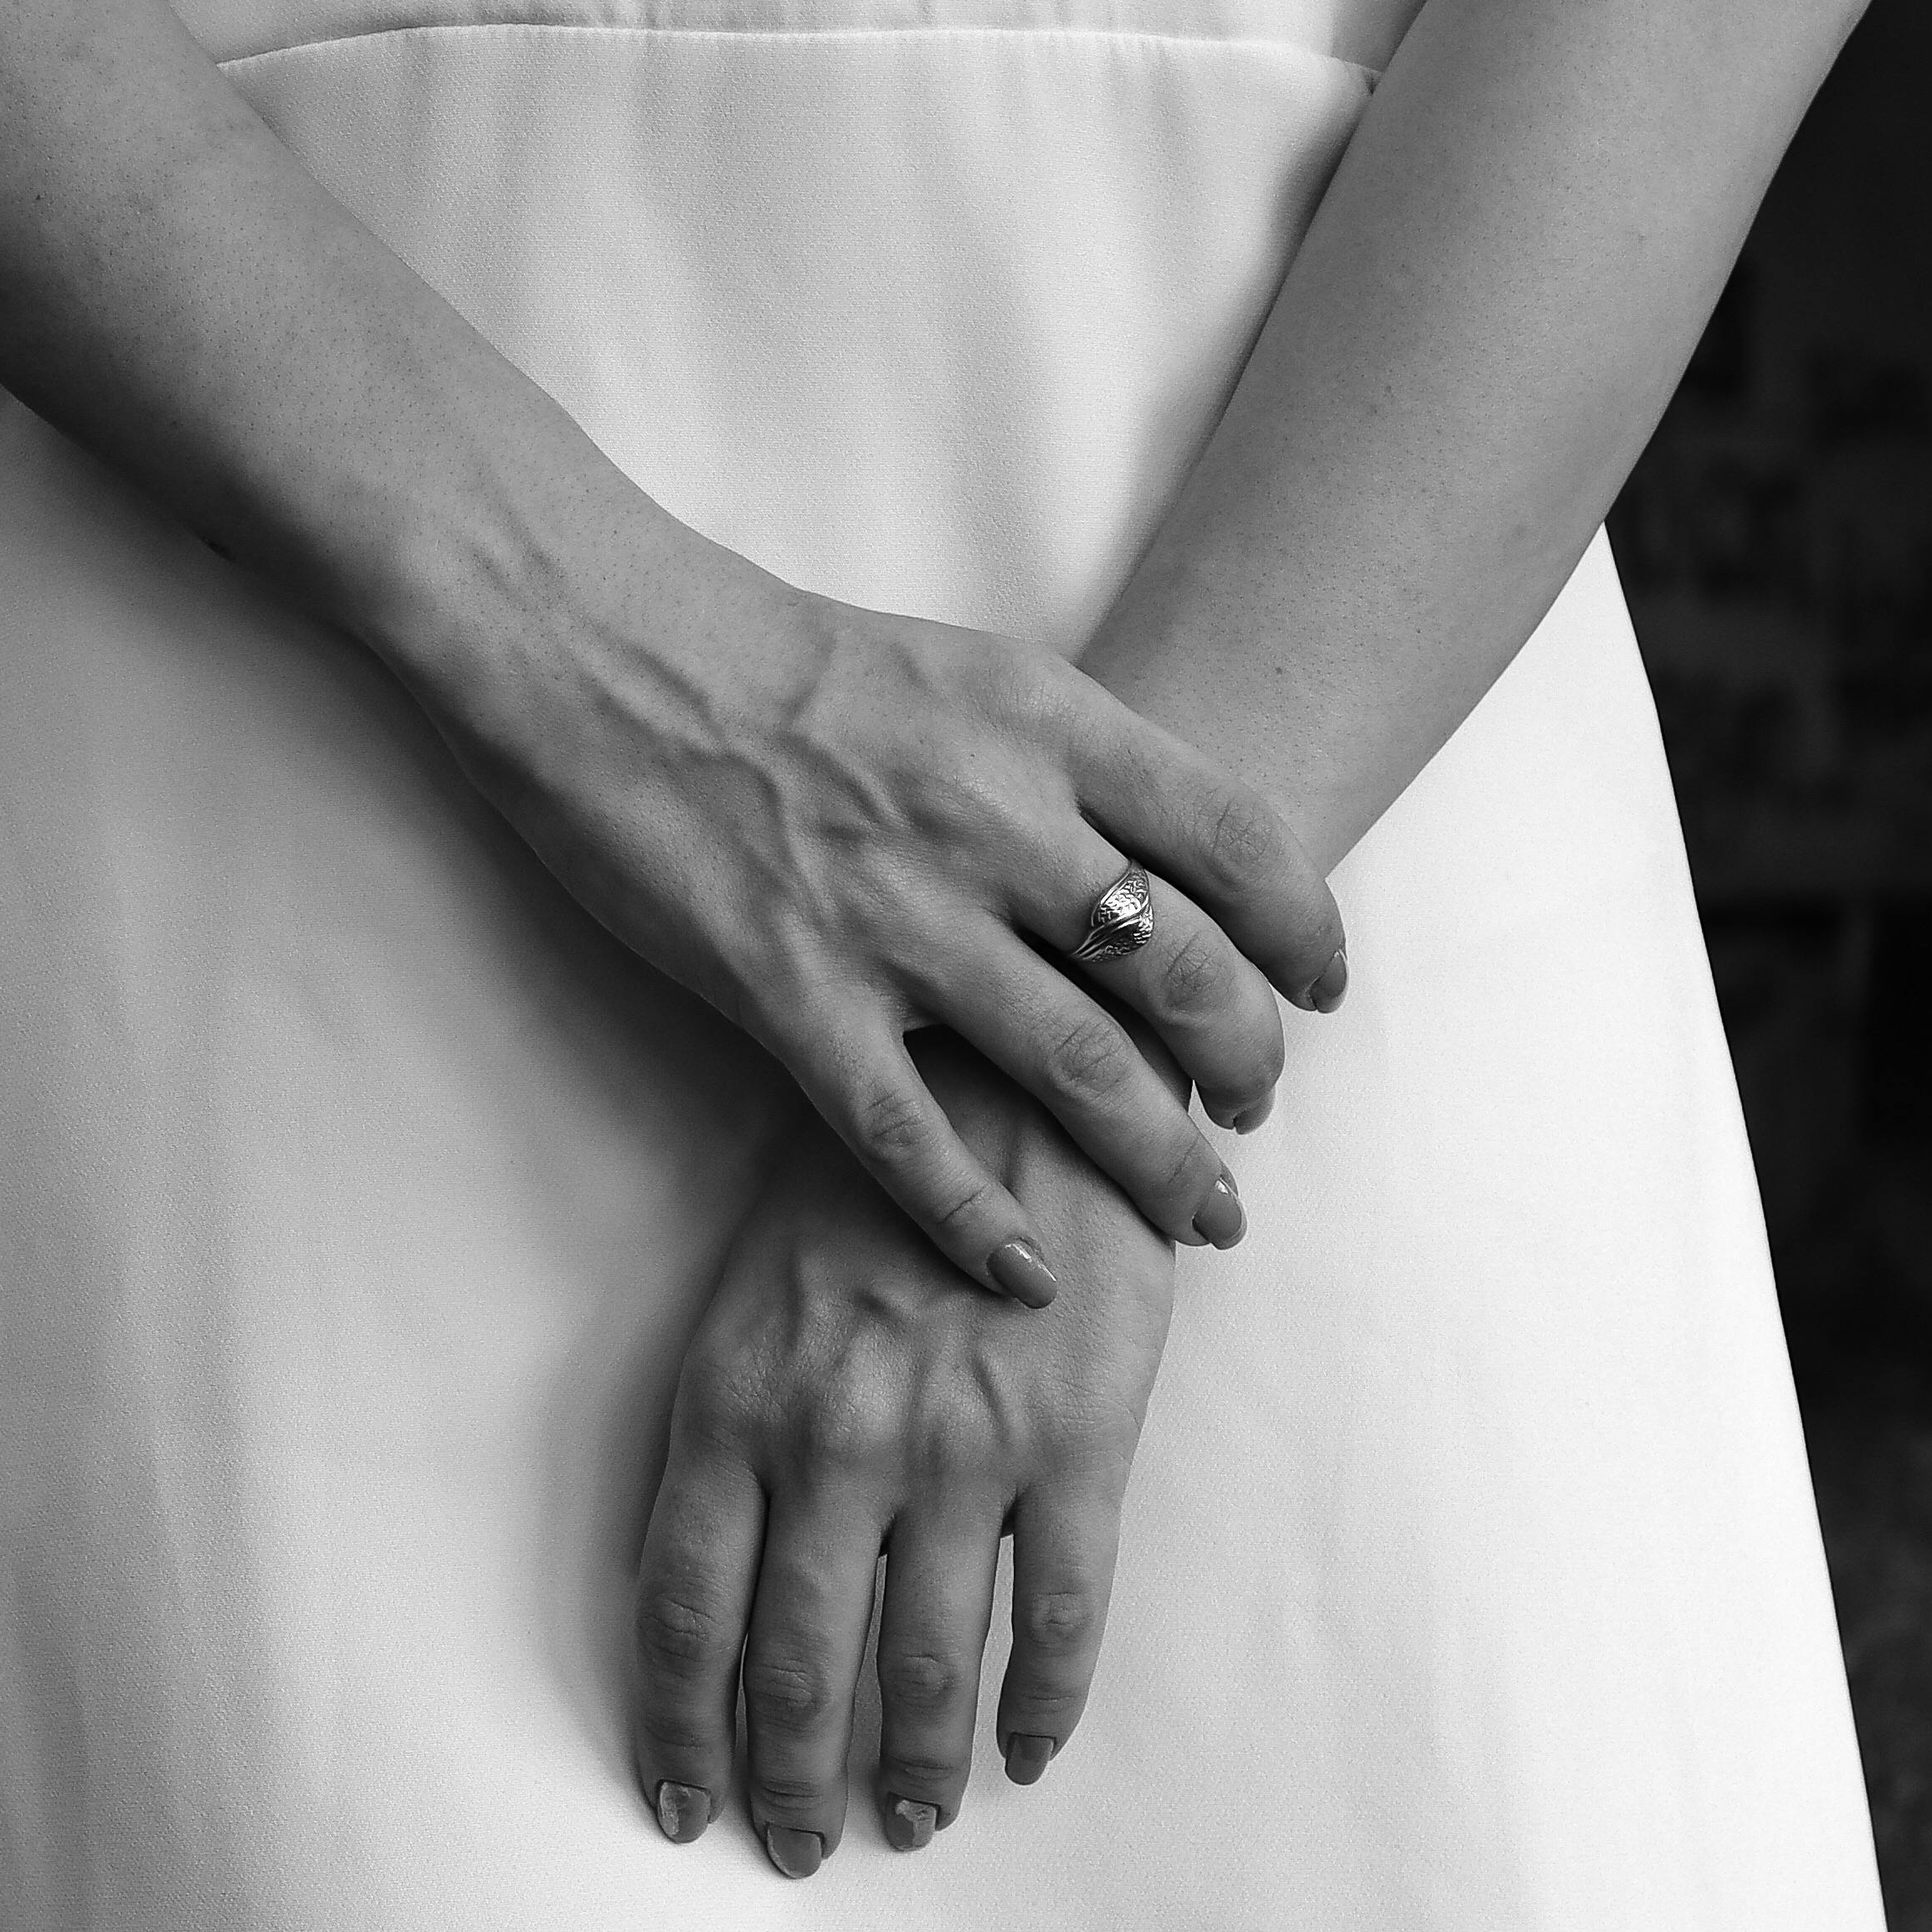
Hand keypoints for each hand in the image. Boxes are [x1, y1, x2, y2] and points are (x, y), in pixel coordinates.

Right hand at [425, 507, 1343, 1295]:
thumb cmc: (786, 661)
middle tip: (1257, 1113)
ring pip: (1081, 1069)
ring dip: (1162, 1162)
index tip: (1324, 987)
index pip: (1237, 840)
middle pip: (1186, 970)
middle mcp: (992, 819)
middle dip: (1251, 1064)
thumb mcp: (966, 672)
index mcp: (1043, 722)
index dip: (1307, 931)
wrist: (606, 653)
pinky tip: (1026, 1279)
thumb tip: (1172, 856)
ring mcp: (894, 914)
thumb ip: (1069, 760)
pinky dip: (980, 1223)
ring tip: (1204, 1214)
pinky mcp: (792, 990)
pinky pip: (910, 1138)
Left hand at [633, 1042, 1172, 1870]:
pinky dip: (1042, 1707)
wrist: (1018, 1070)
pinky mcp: (1076, 1442)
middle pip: (797, 1667)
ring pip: (924, 1668)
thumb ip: (735, 1423)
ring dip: (909, 1769)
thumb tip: (713, 1576)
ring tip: (903, 1821)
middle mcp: (836, 1441)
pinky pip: (1061, 1622)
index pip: (685, 1610)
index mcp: (738, 1397)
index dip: (680, 1724)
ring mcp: (961, 1450)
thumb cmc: (872, 1168)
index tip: (681, 1797)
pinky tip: (1024, 1752)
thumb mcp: (757, 1283)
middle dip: (788, 1779)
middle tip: (793, 1844)